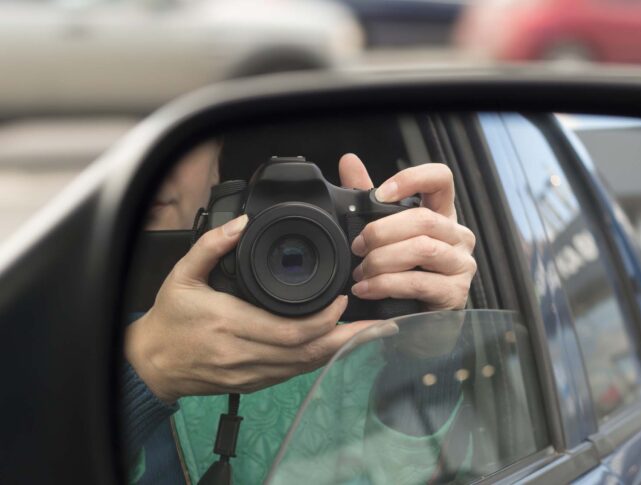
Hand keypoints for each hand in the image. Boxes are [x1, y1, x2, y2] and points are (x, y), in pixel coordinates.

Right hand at [125, 214, 393, 402]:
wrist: (150, 364)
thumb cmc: (169, 320)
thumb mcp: (182, 275)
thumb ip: (211, 246)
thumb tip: (241, 224)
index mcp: (229, 324)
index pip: (291, 329)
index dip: (325, 319)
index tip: (344, 299)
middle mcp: (244, 354)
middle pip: (308, 351)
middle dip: (346, 337)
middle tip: (376, 321)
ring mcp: (250, 373)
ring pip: (305, 366)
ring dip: (338, 351)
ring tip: (368, 334)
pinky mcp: (252, 382)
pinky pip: (293, 374)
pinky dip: (317, 360)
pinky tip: (336, 347)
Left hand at [338, 154, 476, 310]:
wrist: (415, 323)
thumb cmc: (402, 274)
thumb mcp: (384, 235)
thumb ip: (367, 199)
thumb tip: (349, 161)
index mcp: (442, 215)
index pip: (441, 179)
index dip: (411, 179)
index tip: (380, 193)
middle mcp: (458, 236)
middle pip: (423, 219)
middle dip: (381, 232)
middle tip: (358, 247)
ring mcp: (461, 265)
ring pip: (421, 248)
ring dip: (382, 260)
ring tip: (361, 273)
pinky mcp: (456, 293)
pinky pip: (418, 282)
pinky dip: (385, 285)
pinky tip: (367, 289)